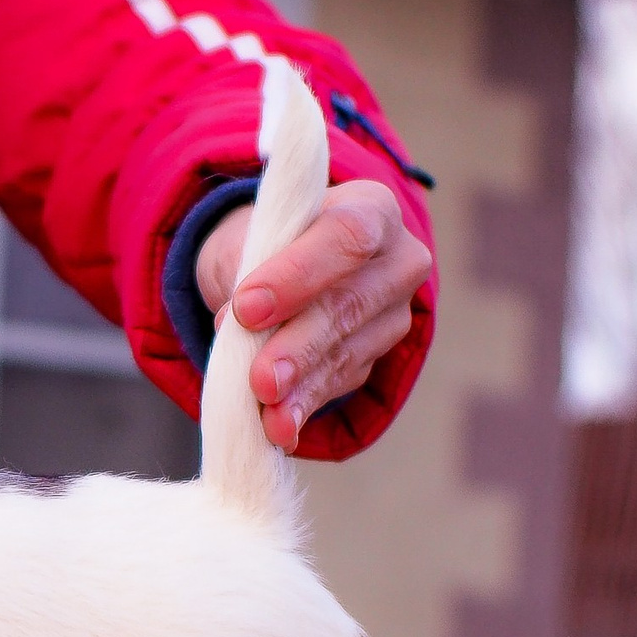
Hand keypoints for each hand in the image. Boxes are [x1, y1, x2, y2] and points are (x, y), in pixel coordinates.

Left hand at [193, 178, 429, 450]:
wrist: (283, 269)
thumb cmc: (266, 244)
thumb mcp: (250, 240)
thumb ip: (248, 270)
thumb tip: (238, 325)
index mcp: (371, 209)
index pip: (348, 236)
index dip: (299, 274)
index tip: (248, 306)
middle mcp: (398, 260)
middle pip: (350, 304)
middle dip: (299, 346)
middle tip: (261, 379)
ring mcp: (393, 313)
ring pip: (347, 351)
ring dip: (302, 387)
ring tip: (267, 415)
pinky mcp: (378, 357)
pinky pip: (341, 382)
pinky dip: (305, 405)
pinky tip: (281, 427)